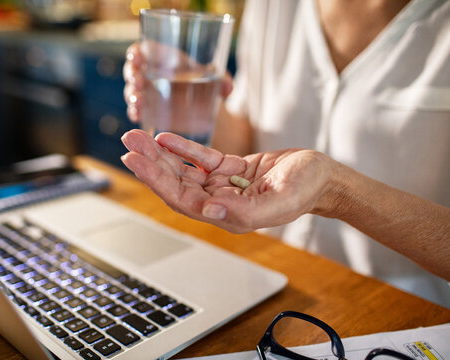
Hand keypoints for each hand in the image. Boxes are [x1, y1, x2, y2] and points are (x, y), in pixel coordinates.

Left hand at [120, 129, 338, 232]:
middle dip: (151, 163)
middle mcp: (220, 203)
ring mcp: (223, 186)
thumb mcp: (280, 200)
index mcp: (228, 215)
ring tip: (138, 135)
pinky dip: (183, 148)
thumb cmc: (306, 189)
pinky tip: (165, 137)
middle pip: (176, 184)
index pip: (182, 199)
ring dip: (161, 154)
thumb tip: (208, 210)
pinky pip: (201, 159)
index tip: (135, 159)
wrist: (323, 177)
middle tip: (129, 140)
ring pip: (184, 171)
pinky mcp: (229, 169)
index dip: (156, 179)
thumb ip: (244, 210)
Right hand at [123, 42, 233, 122]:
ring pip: (132, 91)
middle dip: (132, 76)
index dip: (136, 52)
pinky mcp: (147, 109)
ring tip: (138, 105)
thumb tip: (228, 88)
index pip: (142, 50)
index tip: (135, 56)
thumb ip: (221, 80)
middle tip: (138, 84)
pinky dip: (134, 113)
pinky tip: (137, 117)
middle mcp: (150, 73)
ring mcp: (147, 92)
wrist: (203, 104)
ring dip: (132, 97)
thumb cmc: (204, 81)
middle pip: (133, 70)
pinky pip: (136, 110)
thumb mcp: (214, 78)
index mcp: (162, 57)